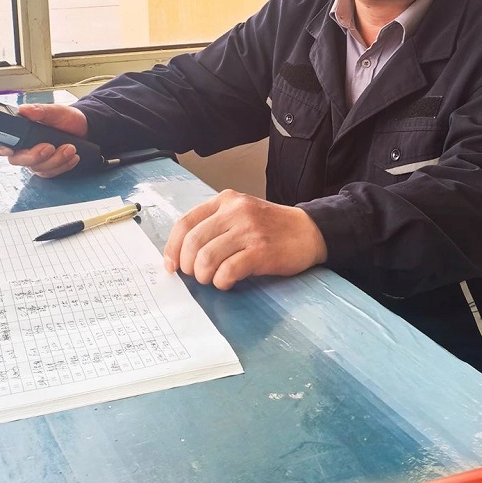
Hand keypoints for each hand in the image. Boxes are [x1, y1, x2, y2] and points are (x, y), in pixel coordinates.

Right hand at [0, 103, 88, 177]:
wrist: (84, 128)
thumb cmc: (65, 119)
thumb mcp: (54, 111)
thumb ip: (39, 110)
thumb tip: (24, 109)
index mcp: (20, 133)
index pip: (2, 144)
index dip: (2, 148)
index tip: (11, 149)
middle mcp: (25, 149)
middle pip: (18, 160)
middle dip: (35, 156)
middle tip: (50, 147)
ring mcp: (36, 160)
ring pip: (38, 168)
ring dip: (55, 160)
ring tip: (70, 147)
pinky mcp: (48, 168)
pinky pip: (51, 173)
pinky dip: (63, 166)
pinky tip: (72, 157)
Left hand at [163, 189, 327, 289]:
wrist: (309, 231)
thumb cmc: (271, 227)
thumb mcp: (240, 215)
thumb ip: (214, 226)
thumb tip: (182, 254)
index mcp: (225, 201)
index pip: (185, 223)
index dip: (172, 248)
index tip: (172, 266)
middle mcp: (235, 212)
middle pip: (193, 242)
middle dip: (188, 266)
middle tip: (197, 276)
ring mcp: (249, 230)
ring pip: (207, 258)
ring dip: (204, 276)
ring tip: (213, 279)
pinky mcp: (261, 251)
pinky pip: (227, 271)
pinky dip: (221, 281)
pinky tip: (227, 282)